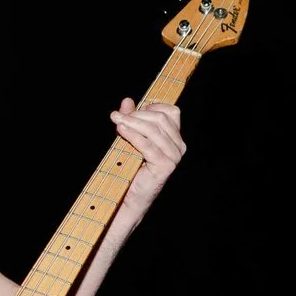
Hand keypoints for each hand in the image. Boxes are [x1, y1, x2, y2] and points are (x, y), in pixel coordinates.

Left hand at [110, 98, 184, 218]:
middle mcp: (179, 146)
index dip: (152, 107)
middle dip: (137, 115)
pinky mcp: (165, 166)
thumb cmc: (132, 166)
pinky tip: (121, 131)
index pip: (171, 112)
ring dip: (132, 123)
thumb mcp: (131, 137)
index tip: (132, 111)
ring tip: (116, 121)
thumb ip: (131, 118)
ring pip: (154, 130)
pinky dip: (133, 135)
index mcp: (175, 138)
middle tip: (117, 116)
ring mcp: (174, 156)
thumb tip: (127, 100)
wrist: (131, 195)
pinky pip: (147, 145)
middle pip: (161, 119)